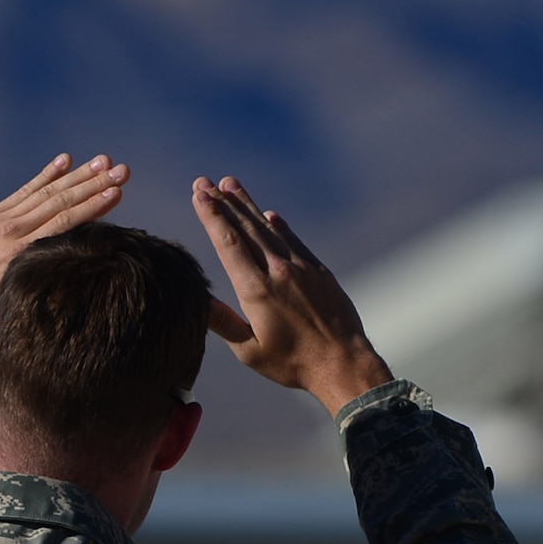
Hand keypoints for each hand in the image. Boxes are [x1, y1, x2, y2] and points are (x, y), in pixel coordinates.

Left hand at [0, 153, 129, 357]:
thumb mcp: (2, 313)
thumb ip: (33, 296)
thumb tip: (72, 288)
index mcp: (16, 256)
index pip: (63, 224)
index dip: (92, 206)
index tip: (118, 191)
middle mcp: (10, 231)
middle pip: (59, 202)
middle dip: (94, 184)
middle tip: (124, 168)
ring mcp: (0, 221)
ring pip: (45, 193)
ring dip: (77, 175)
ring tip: (104, 160)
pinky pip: (24, 192)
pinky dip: (45, 176)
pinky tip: (64, 161)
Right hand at [193, 175, 392, 414]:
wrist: (343, 362)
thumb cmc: (292, 362)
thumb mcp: (250, 350)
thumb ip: (224, 323)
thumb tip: (199, 299)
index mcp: (256, 290)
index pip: (229, 244)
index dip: (212, 217)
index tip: (199, 195)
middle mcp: (278, 271)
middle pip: (245, 229)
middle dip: (222, 203)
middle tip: (205, 181)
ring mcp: (301, 268)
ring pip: (268, 229)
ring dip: (247, 206)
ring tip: (230, 185)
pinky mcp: (318, 271)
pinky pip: (293, 240)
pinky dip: (278, 225)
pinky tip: (268, 214)